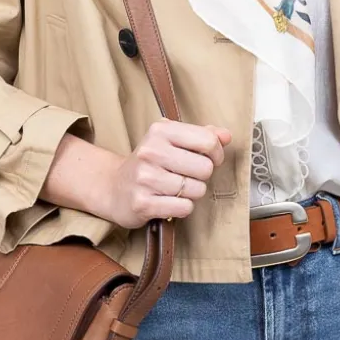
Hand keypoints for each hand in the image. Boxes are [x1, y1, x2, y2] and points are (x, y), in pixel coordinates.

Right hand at [102, 117, 232, 227]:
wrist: (114, 187)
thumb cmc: (150, 163)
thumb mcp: (172, 141)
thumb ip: (201, 135)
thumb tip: (226, 135)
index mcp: (160, 131)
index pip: (208, 140)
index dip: (216, 153)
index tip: (210, 159)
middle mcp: (150, 151)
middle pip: (205, 168)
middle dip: (202, 176)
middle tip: (188, 176)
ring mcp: (145, 178)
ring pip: (196, 190)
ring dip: (192, 194)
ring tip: (176, 189)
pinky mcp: (143, 203)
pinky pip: (184, 208)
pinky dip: (182, 208)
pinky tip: (170, 202)